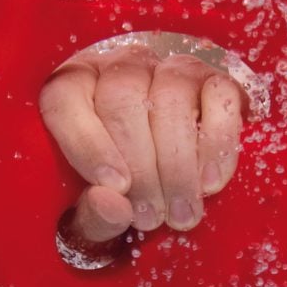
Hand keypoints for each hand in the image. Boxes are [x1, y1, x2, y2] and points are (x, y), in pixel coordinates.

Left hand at [39, 44, 245, 259]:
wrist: (164, 182)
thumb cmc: (116, 195)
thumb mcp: (93, 213)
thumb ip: (92, 216)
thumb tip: (112, 206)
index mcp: (71, 89)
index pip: (66, 98)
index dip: (87, 142)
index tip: (114, 187)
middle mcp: (119, 68)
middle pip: (123, 96)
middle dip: (140, 166)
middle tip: (151, 218)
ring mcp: (170, 69)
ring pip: (172, 94)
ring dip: (178, 163)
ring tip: (180, 212)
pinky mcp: (214, 80)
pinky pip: (220, 95)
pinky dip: (218, 142)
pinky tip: (210, 183)